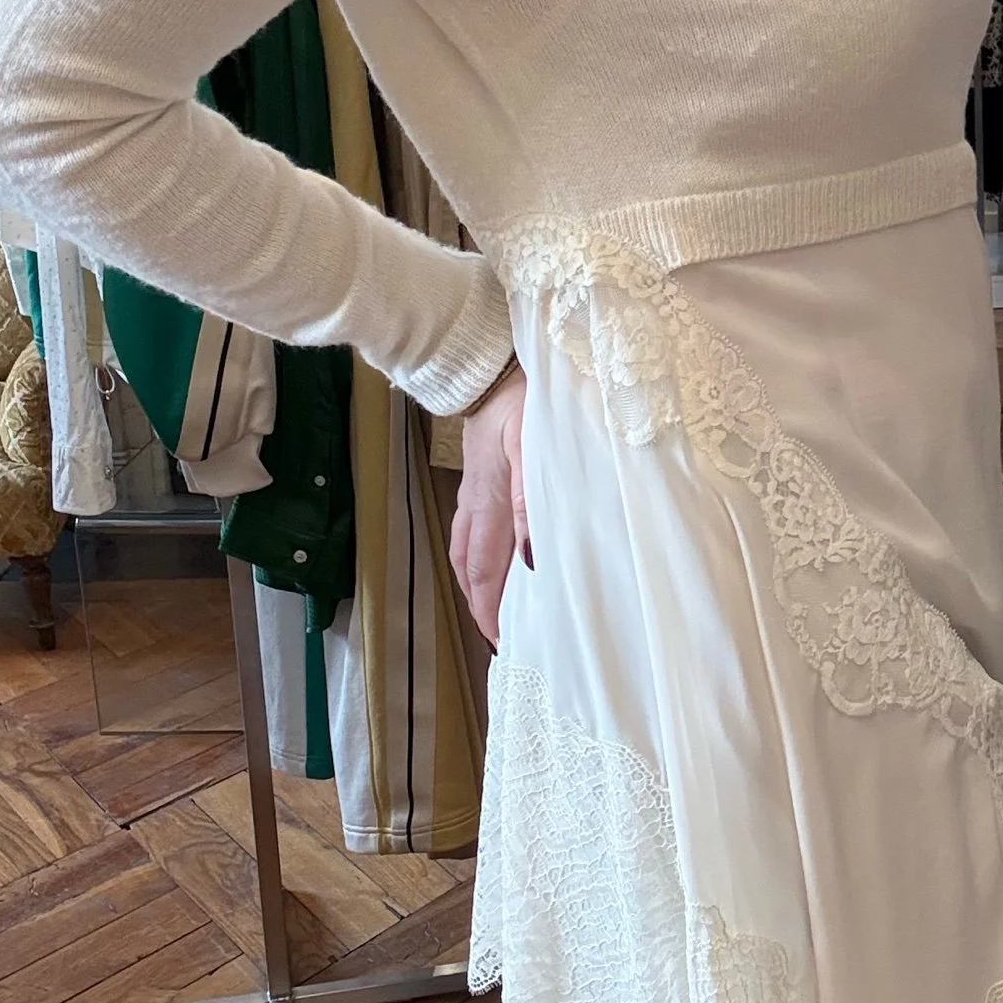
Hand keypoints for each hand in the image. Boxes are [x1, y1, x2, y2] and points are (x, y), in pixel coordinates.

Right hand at [450, 365, 527, 645]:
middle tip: (500, 637)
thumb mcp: (534, 447)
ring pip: (468, 548)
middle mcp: (475, 503)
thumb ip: (533, 503)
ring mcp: (474, 489)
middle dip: (481, 604)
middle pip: (470, 566)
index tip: (501, 641)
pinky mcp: (480, 475)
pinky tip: (499, 558)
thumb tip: (532, 558)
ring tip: (496, 608)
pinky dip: (481, 554)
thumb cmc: (521, 399)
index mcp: (488, 502)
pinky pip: (474, 527)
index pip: (484, 570)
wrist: (491, 361)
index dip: (490, 609)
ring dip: (478, 582)